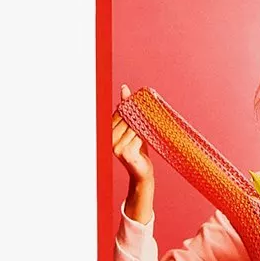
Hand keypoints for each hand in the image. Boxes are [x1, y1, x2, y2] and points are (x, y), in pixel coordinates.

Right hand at [110, 89, 155, 225]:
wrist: (143, 173)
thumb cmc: (138, 149)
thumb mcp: (132, 128)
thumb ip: (127, 109)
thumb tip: (124, 87)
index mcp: (108, 132)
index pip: (120, 112)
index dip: (131, 106)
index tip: (141, 100)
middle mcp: (109, 140)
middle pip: (127, 119)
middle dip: (139, 114)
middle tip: (150, 109)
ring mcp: (116, 148)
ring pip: (134, 127)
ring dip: (144, 124)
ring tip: (151, 122)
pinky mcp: (126, 153)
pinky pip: (138, 136)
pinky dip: (145, 134)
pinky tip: (149, 135)